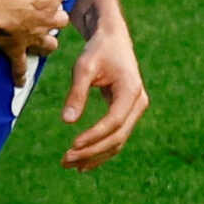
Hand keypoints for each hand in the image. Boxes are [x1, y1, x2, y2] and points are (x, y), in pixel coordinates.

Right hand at [0, 0, 70, 76]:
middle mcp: (48, 18)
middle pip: (60, 19)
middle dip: (56, 17)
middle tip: (47, 13)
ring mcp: (33, 36)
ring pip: (48, 44)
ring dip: (47, 43)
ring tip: (44, 43)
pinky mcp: (17, 50)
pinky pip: (20, 66)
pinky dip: (19, 74)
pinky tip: (19, 82)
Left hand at [60, 17, 148, 169]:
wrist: (112, 38)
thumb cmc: (98, 49)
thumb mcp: (84, 66)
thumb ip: (77, 93)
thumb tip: (67, 121)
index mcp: (131, 89)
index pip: (114, 121)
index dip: (94, 135)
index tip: (72, 145)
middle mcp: (138, 102)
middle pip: (117, 136)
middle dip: (92, 151)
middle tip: (65, 161)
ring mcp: (135, 109)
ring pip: (117, 141)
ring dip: (95, 155)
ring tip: (69, 165)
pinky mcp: (128, 113)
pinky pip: (116, 136)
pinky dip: (100, 150)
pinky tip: (82, 162)